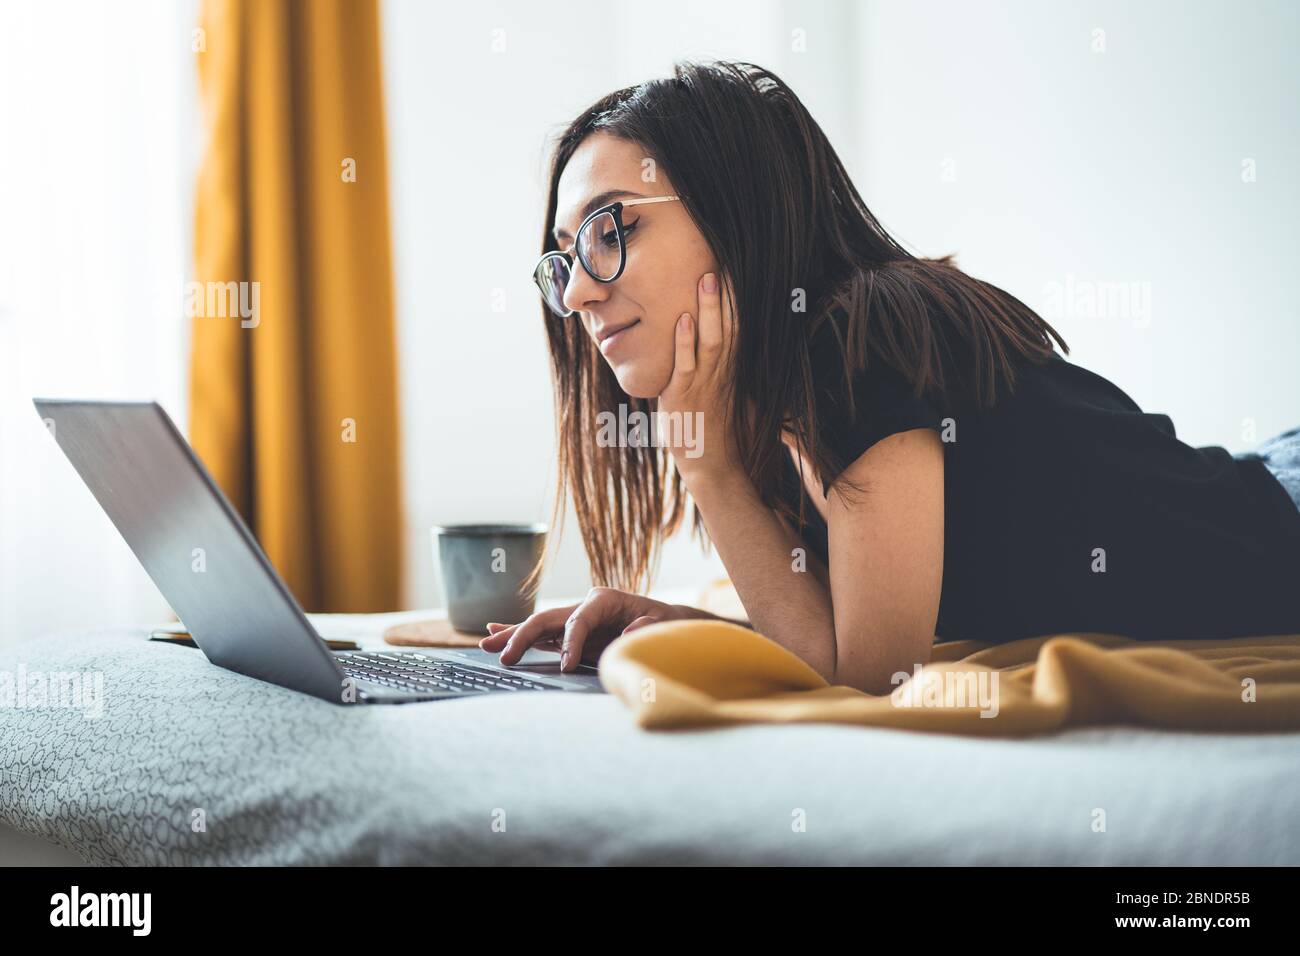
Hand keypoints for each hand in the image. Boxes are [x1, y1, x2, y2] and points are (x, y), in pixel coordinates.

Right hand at [478, 587, 690, 671]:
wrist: (668, 625)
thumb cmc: (665, 625)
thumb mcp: (662, 626)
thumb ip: (645, 628)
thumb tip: (629, 630)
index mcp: (604, 600)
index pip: (578, 621)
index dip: (571, 643)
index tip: (568, 667)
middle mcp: (585, 605)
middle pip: (547, 619)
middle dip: (523, 636)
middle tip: (504, 657)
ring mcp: (576, 618)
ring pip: (538, 625)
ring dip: (512, 634)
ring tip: (485, 642)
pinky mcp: (572, 633)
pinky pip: (542, 634)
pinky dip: (520, 634)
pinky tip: (497, 633)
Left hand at [658, 271, 740, 481]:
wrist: (712, 465)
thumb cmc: (719, 429)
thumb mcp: (729, 392)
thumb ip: (729, 366)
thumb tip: (728, 340)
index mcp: (733, 369)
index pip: (741, 326)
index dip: (739, 299)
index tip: (737, 269)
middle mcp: (722, 372)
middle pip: (730, 326)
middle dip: (727, 294)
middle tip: (723, 261)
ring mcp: (703, 384)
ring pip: (711, 341)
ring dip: (709, 310)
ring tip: (706, 279)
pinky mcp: (682, 397)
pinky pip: (684, 366)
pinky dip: (683, 342)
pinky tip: (680, 319)